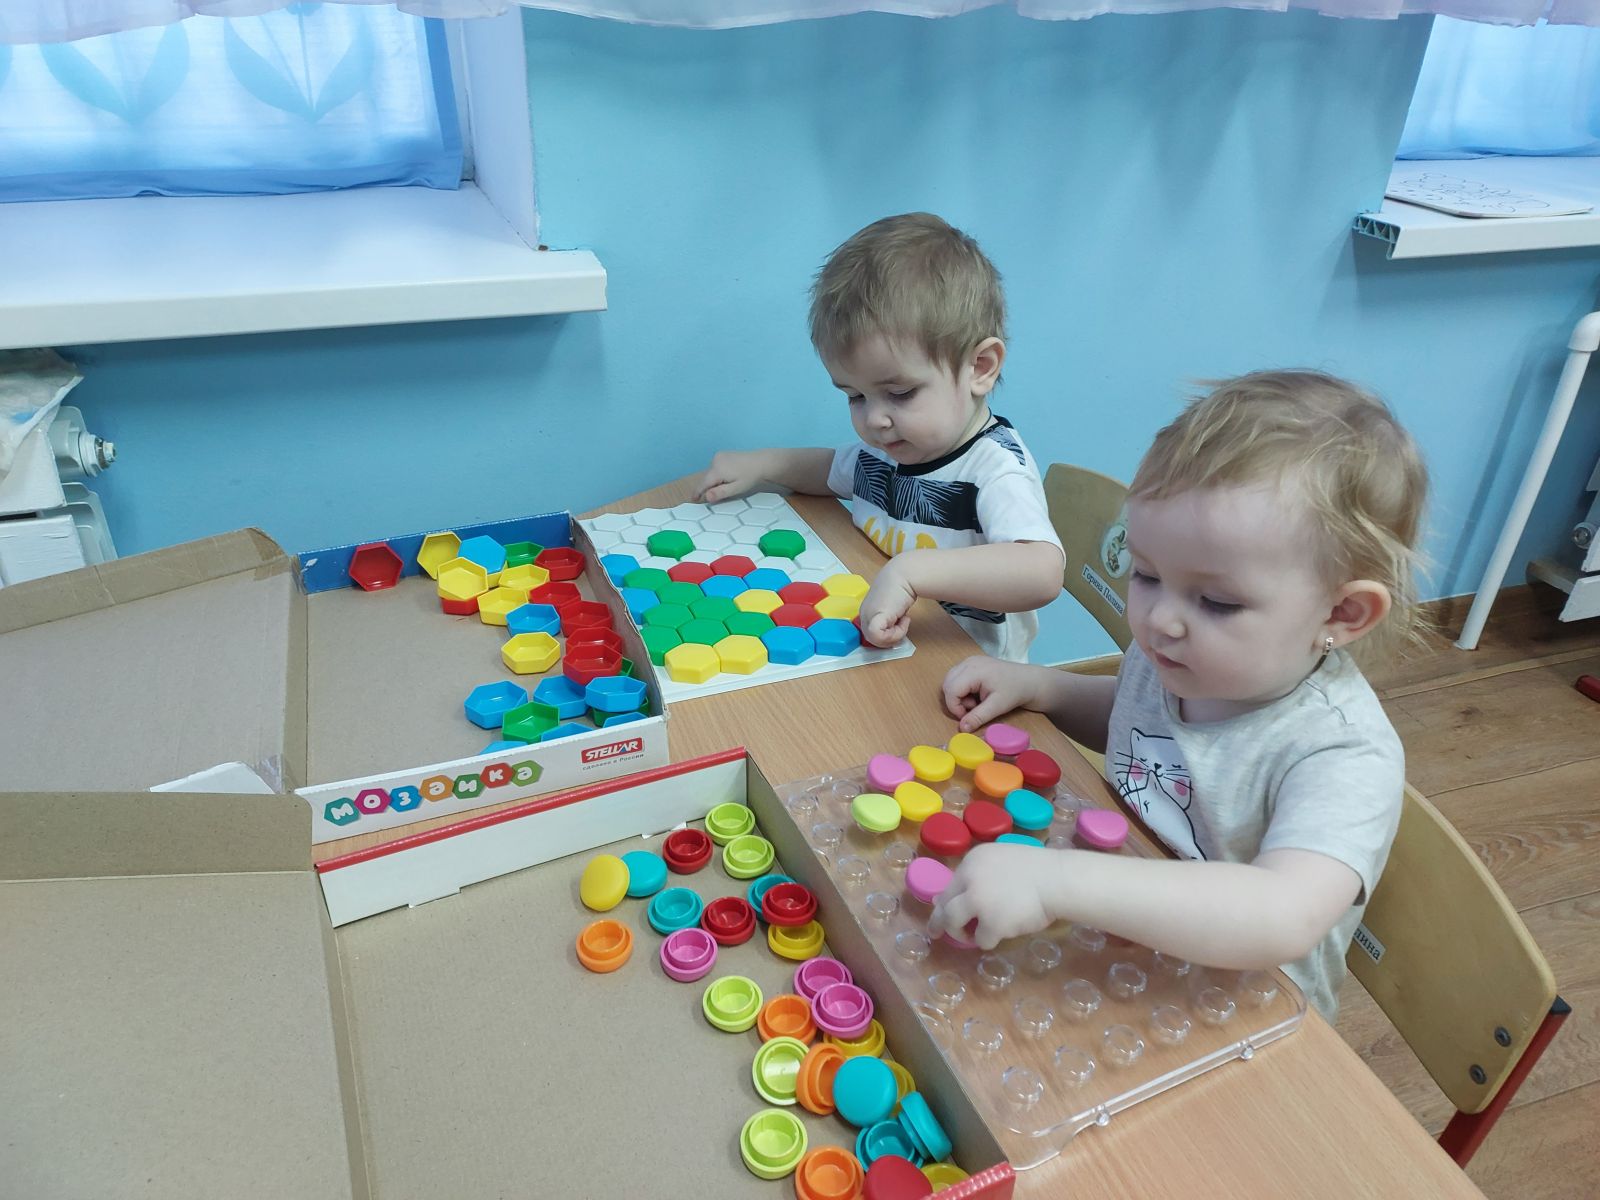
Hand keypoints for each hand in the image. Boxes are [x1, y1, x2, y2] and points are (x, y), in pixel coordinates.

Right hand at [694, 450, 767, 503]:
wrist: (762, 461)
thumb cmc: (750, 476)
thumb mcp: (737, 488)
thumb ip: (721, 492)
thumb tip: (706, 497)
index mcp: (717, 469)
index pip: (703, 483)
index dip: (697, 493)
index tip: (694, 500)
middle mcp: (715, 460)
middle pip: (707, 478)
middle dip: (709, 487)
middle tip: (718, 494)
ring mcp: (718, 455)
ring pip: (711, 473)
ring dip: (714, 481)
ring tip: (729, 483)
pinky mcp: (722, 454)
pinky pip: (715, 467)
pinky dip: (718, 474)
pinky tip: (730, 476)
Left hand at [858, 559, 916, 647]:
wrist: (904, 574)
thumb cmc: (901, 586)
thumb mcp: (892, 605)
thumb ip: (889, 618)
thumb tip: (895, 632)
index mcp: (866, 611)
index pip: (873, 633)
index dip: (888, 632)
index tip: (899, 620)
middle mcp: (864, 614)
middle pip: (874, 639)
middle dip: (891, 636)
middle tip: (903, 622)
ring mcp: (867, 616)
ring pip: (877, 641)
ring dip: (896, 634)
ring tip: (904, 619)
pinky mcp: (874, 618)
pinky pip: (880, 637)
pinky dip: (896, 633)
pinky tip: (904, 619)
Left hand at [928, 843, 1060, 949]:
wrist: (1058, 880)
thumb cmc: (1038, 871)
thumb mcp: (1002, 863)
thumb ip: (979, 877)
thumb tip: (955, 896)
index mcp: (973, 861)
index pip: (951, 885)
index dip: (945, 901)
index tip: (941, 911)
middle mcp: (969, 879)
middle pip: (945, 905)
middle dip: (939, 922)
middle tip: (935, 933)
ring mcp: (978, 901)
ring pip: (954, 923)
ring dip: (961, 933)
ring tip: (974, 937)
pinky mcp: (991, 923)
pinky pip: (981, 940)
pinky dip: (989, 941)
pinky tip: (1003, 934)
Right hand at [941, 655, 1042, 731]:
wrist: (1029, 681)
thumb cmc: (1015, 691)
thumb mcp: (997, 707)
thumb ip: (978, 717)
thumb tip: (961, 728)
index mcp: (975, 670)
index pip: (951, 689)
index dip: (955, 707)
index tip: (968, 717)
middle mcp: (969, 662)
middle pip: (947, 684)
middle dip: (955, 701)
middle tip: (973, 709)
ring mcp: (970, 661)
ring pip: (950, 681)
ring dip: (958, 696)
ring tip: (975, 702)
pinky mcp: (972, 664)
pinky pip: (957, 677)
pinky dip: (961, 689)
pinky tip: (975, 694)